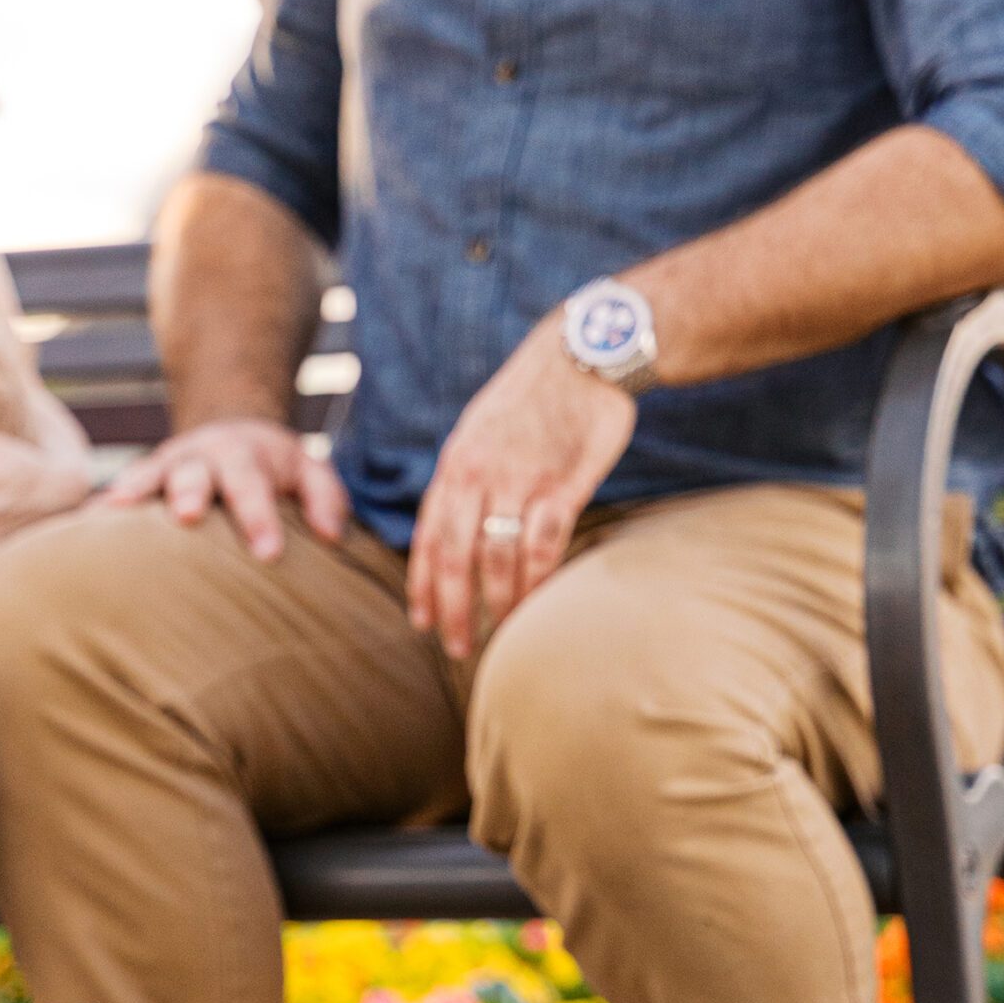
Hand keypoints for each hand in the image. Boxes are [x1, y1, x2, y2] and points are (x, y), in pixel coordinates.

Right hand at [104, 418, 346, 560]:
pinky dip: (101, 507)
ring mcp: (170, 465)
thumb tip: (332, 536)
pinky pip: (119, 491)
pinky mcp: (145, 478)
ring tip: (115, 511)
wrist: (231, 432)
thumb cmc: (275, 470)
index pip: (256, 486)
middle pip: (198, 472)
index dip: (260, 518)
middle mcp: (205, 456)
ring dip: (135, 491)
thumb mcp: (309, 472)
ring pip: (151, 474)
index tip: (268, 554)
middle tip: (188, 517)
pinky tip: (81, 526)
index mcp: (248, 457)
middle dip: (191, 491)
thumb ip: (326, 498)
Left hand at [407, 319, 636, 659]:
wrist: (582, 354)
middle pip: (455, 558)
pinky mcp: (563, 484)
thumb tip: (452, 527)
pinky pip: (543, 545)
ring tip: (503, 634)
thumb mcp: (479, 429)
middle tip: (456, 648)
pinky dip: (537, 581)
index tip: (421, 623)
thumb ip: (465, 478)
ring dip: (498, 604)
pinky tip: (537, 606)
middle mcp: (479, 475)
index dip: (422, 585)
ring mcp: (520, 480)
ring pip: (497, 559)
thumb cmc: (532, 397)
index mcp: (455, 464)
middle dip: (453, 610)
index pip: (428, 537)